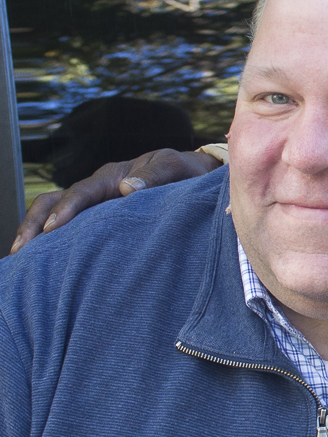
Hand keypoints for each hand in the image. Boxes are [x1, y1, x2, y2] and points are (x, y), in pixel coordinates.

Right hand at [10, 149, 220, 252]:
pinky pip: (68, 230)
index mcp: (113, 176)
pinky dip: (50, 244)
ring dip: (34, 233)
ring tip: (20, 261)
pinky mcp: (98, 223)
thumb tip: (125, 189)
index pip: (81, 191)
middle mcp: (97, 189)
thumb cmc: (188, 175)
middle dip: (34, 224)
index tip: (53, 229)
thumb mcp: (176, 168)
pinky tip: (41, 268)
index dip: (66, 208)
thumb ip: (156, 175)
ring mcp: (95, 206)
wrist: (198, 181)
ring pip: (52, 214)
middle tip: (21, 251)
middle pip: (53, 202)